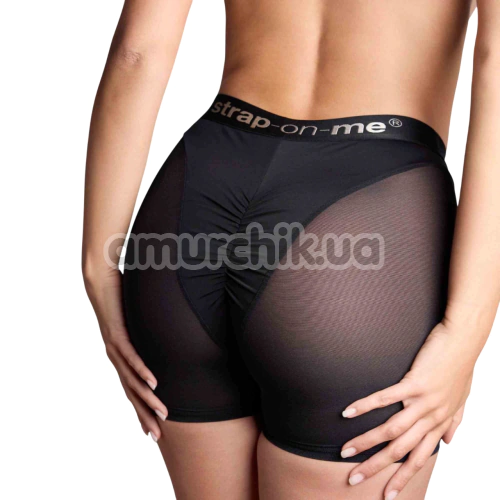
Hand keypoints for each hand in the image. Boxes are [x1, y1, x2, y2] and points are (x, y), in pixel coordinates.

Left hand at [85, 269, 167, 441]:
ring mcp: (115, 347)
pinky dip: (142, 371)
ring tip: (162, 414)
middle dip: (144, 415)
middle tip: (158, 436)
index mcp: (120, 357)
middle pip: (131, 393)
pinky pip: (131, 356)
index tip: (151, 430)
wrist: (100, 280)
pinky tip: (153, 383)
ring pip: (132, 379)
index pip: (132, 390)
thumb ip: (148, 335)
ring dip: (147, 398)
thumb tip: (166, 338)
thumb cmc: (121, 299)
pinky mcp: (117, 333)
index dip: (141, 411)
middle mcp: (115, 357)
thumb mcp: (138, 322)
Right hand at [340, 322, 473, 498]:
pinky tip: (348, 413)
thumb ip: (456, 422)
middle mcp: (431, 418)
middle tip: (354, 479)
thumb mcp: (463, 399)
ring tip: (345, 450)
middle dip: (376, 468)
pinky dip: (365, 407)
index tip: (387, 495)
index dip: (402, 479)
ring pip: (390, 430)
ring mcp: (422, 401)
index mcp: (440, 423)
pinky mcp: (414, 383)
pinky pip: (385, 399)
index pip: (418, 459)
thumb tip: (450, 444)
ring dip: (365, 442)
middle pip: (400, 451)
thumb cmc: (461, 367)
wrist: (464, 340)